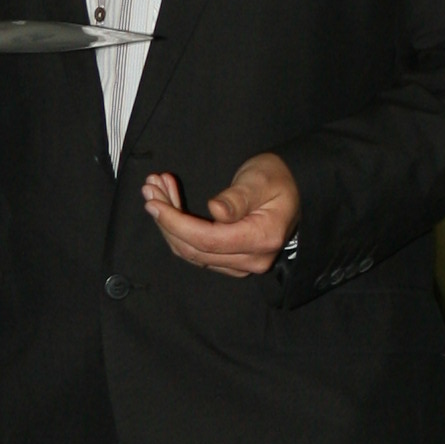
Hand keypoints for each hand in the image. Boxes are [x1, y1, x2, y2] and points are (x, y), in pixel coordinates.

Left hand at [141, 153, 299, 276]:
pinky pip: (198, 250)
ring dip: (169, 224)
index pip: (207, 239)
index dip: (176, 223)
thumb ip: (238, 198)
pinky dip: (179, 228)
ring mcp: (242, 264)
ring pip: (192, 251)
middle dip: (166, 221)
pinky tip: (169, 204)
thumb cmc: (277, 179)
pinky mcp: (232, 260)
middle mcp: (253, 259)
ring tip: (156, 191)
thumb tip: (215, 211)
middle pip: (195, 249)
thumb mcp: (259, 180)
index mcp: (262, 238)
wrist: (294, 188)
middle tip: (150, 189)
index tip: (154, 202)